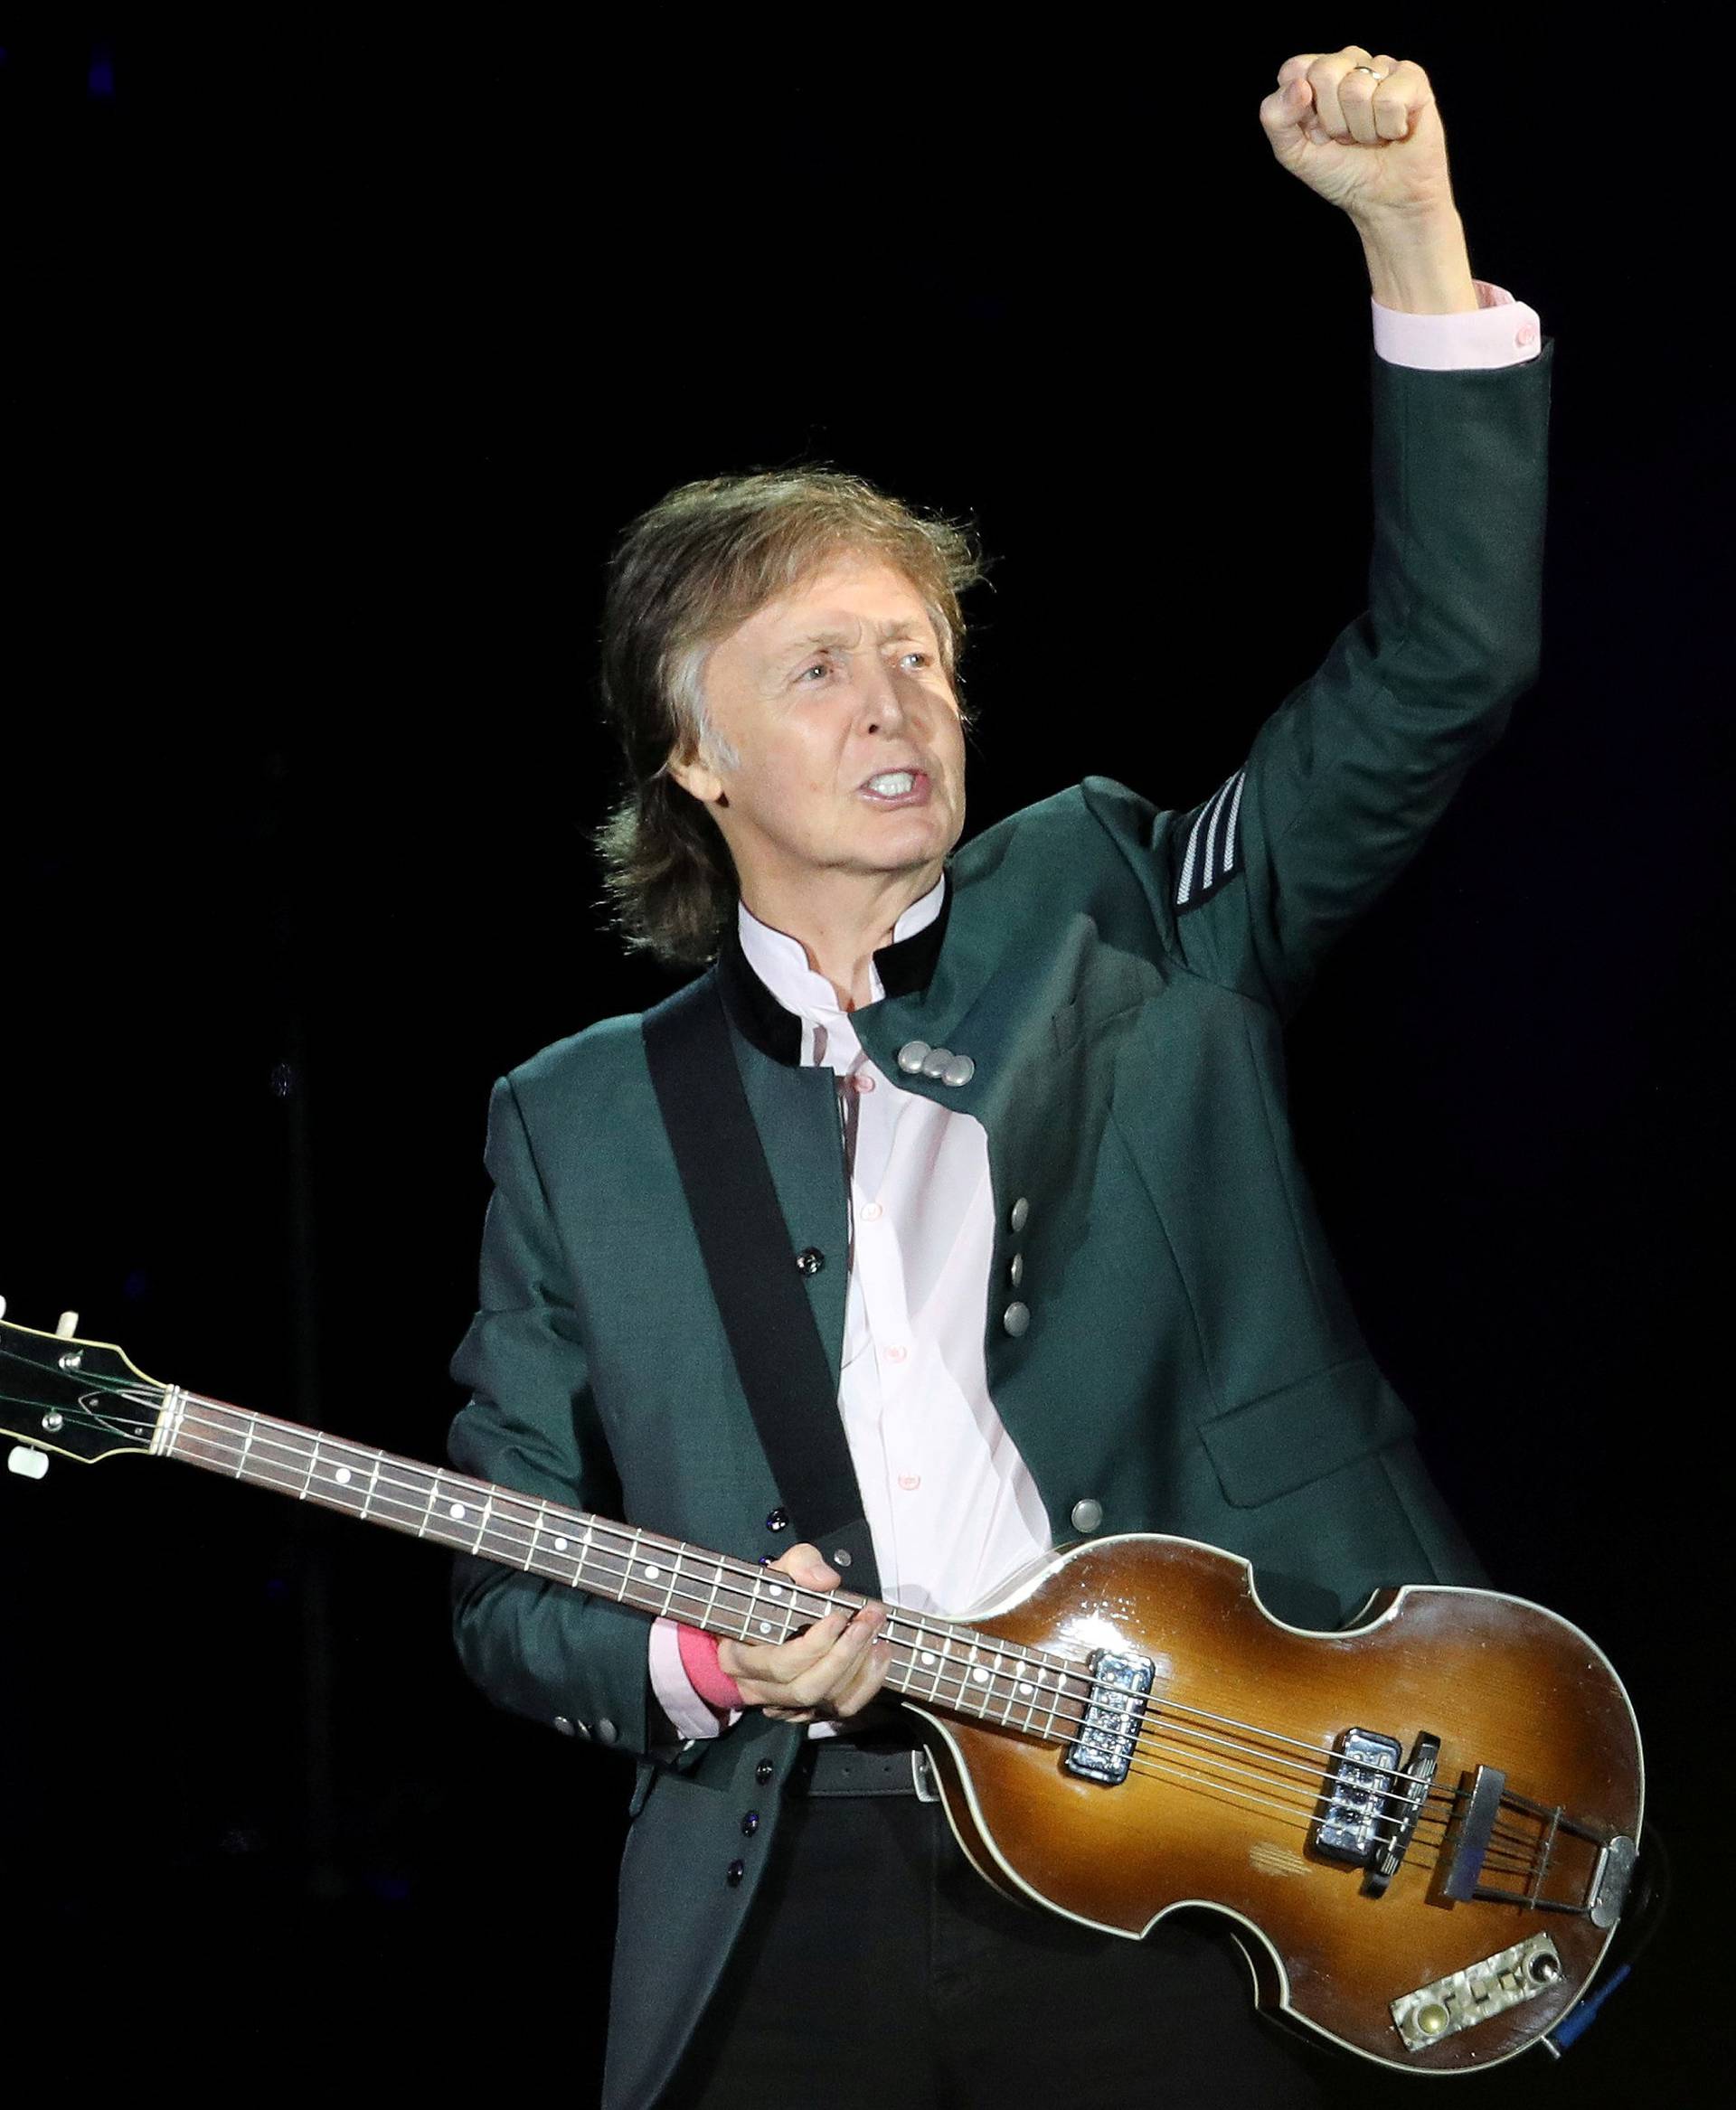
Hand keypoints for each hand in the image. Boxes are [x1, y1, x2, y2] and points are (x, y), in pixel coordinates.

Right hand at [716, 1542, 891, 1723]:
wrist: (754, 1628)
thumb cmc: (765, 1602)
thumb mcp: (776, 1572)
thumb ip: (799, 1564)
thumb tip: (825, 1580)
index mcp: (741, 1657)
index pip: (779, 1664)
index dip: (813, 1645)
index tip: (838, 1616)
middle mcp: (761, 1688)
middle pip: (806, 1688)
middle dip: (844, 1654)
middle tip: (867, 1621)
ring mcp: (786, 1704)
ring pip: (826, 1701)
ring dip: (858, 1668)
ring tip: (876, 1634)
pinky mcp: (810, 1708)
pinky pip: (840, 1709)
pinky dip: (866, 1684)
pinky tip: (878, 1655)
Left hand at [1259, 48, 1456, 224]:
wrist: (1385, 202)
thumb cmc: (1341, 173)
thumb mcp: (1293, 153)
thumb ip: (1276, 118)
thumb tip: (1299, 86)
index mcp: (1315, 76)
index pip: (1294, 68)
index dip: (1301, 109)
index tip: (1315, 133)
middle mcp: (1348, 65)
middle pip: (1325, 72)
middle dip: (1333, 120)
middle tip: (1346, 137)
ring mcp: (1381, 68)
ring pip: (1357, 88)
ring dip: (1362, 129)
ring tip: (1371, 138)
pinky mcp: (1412, 78)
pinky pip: (1389, 97)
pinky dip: (1389, 128)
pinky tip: (1394, 132)